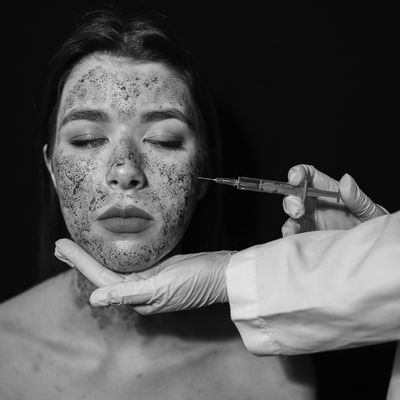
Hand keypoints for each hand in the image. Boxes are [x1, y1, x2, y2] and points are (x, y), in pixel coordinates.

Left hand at [55, 238, 231, 313]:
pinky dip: (116, 254)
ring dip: (96, 256)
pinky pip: (132, 262)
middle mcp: (140, 290)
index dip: (80, 261)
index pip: (101, 279)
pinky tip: (110, 248)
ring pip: (116, 267)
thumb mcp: (161, 287)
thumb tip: (95, 300)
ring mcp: (150, 279)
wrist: (223, 273)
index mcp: (137, 297)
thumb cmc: (195, 281)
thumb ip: (128, 292)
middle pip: (104, 273)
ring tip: (77, 246)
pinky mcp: (160, 269)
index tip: (61, 245)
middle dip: (81, 259)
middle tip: (60, 245)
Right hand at [282, 164, 387, 235]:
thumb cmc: (372, 226)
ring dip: (290, 216)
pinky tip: (292, 236)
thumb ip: (357, 197)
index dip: (298, 173)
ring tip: (294, 224)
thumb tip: (346, 180)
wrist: (370, 247)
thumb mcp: (369, 211)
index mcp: (327, 189)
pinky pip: (293, 232)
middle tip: (298, 210)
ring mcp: (308, 219)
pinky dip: (289, 233)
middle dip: (291, 199)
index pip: (308, 175)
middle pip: (294, 193)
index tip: (295, 178)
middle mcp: (314, 202)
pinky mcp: (306, 235)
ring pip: (291, 212)